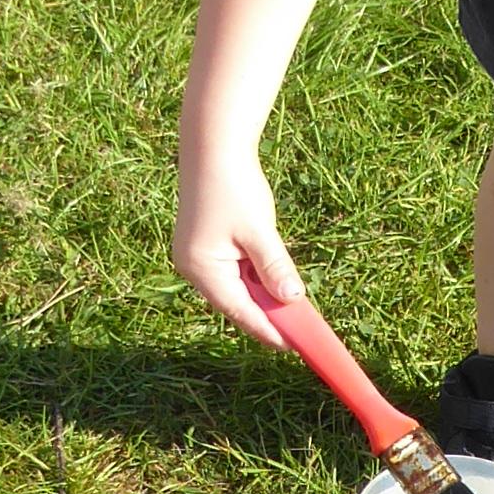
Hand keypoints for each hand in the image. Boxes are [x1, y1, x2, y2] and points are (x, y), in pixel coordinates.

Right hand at [172, 145, 304, 345]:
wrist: (213, 147)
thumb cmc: (233, 186)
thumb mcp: (259, 231)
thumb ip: (275, 267)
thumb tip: (293, 300)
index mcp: (202, 269)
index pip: (240, 311)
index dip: (268, 329)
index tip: (294, 345)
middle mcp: (194, 268)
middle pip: (237, 302)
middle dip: (267, 314)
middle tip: (299, 328)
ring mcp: (197, 257)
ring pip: (237, 287)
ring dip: (263, 294)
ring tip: (293, 305)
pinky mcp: (205, 245)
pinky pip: (233, 271)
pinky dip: (255, 276)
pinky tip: (273, 277)